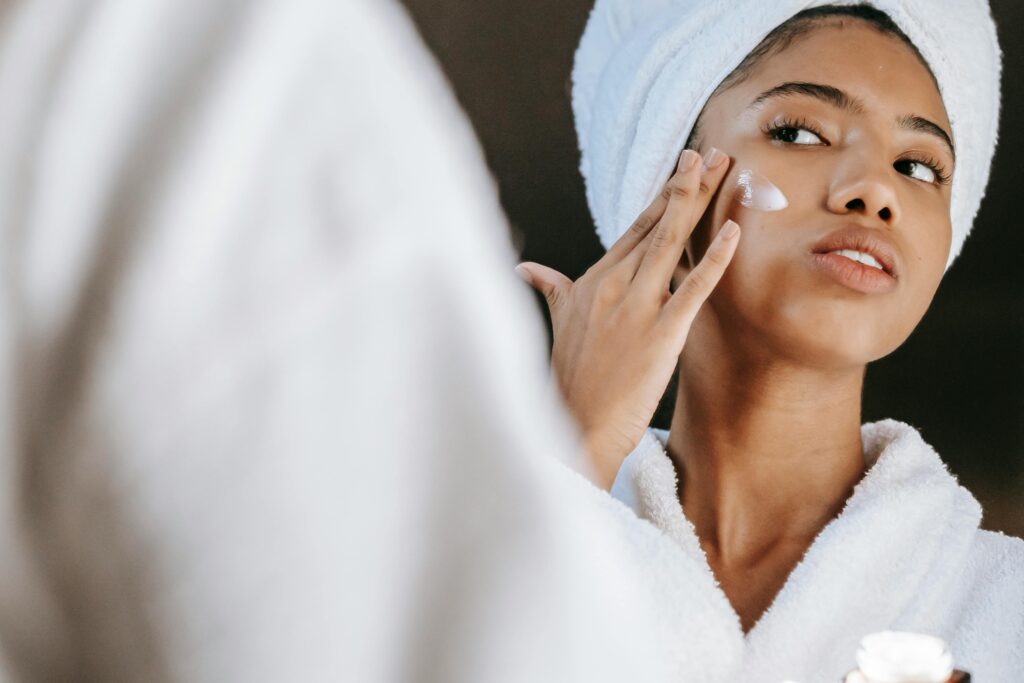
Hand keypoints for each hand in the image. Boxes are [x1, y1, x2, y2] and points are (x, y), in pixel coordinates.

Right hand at [515, 148, 739, 489]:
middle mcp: (614, 284)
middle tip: (711, 151)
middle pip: (657, 224)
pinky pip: (693, 287)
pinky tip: (736, 230)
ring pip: (673, 241)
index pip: (635, 228)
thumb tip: (525, 269)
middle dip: (686, 185)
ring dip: (698, 201)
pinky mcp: (660, 333)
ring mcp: (637, 307)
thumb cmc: (568, 380)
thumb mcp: (559, 323)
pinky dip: (716, 257)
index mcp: (594, 280)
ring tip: (722, 167)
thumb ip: (551, 288)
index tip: (682, 167)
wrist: (573, 426)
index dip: (662, 196)